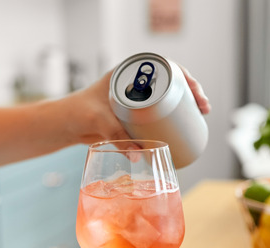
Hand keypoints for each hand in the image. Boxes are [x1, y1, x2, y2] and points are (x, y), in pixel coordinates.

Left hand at [68, 63, 210, 145]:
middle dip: (192, 93)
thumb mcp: (98, 121)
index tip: (196, 94)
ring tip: (200, 118)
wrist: (65, 124)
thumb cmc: (78, 113)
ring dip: (186, 105)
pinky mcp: (134, 114)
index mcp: (128, 73)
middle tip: (204, 109)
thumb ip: (116, 137)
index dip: (186, 78)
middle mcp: (135, 82)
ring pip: (167, 98)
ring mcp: (136, 98)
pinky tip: (188, 123)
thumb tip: (137, 156)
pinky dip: (174, 115)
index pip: (164, 68)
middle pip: (171, 83)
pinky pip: (159, 112)